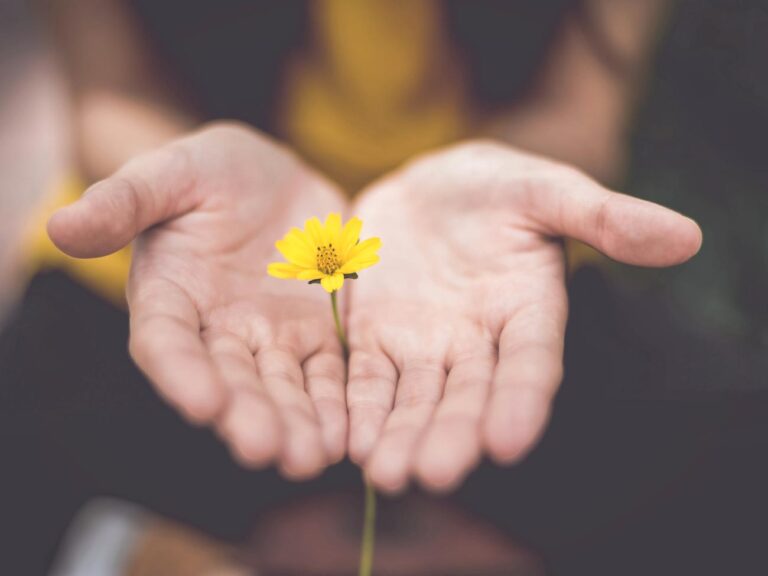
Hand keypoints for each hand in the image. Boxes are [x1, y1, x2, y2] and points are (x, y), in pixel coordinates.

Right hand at [48, 123, 346, 478]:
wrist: (272, 178)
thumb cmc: (209, 172)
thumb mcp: (170, 173)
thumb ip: (124, 200)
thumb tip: (60, 225)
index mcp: (171, 297)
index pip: (167, 342)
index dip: (181, 373)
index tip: (203, 404)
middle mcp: (217, 330)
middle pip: (230, 380)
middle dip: (247, 416)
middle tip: (267, 450)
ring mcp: (270, 337)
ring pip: (282, 387)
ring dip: (296, 424)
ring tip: (311, 457)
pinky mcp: (316, 334)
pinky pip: (327, 373)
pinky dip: (336, 404)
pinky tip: (348, 435)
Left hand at [346, 141, 701, 492]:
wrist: (427, 188)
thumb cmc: (496, 186)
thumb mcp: (546, 189)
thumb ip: (603, 216)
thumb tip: (686, 237)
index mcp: (527, 310)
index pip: (531, 362)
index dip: (522, 400)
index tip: (509, 442)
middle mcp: (478, 341)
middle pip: (467, 395)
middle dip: (452, 434)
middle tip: (434, 474)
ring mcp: (424, 345)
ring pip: (415, 399)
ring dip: (401, 436)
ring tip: (386, 474)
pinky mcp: (376, 338)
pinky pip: (366, 379)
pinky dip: (359, 409)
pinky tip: (349, 442)